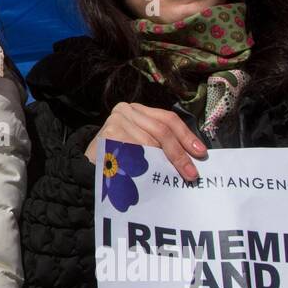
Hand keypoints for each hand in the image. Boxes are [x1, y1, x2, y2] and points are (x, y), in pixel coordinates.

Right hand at [85, 102, 206, 181]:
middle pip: (161, 130)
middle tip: (191, 173)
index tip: (200, 153)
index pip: (168, 119)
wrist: (87, 167)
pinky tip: (148, 175)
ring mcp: (116, 120)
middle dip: (179, 153)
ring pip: (149, 143)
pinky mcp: (109, 134)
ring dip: (161, 163)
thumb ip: (161, 142)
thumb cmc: (119, 157)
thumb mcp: (142, 143)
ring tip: (169, 177)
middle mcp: (126, 110)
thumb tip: (192, 154)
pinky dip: (144, 165)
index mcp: (138, 109)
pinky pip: (135, 152)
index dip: (186, 136)